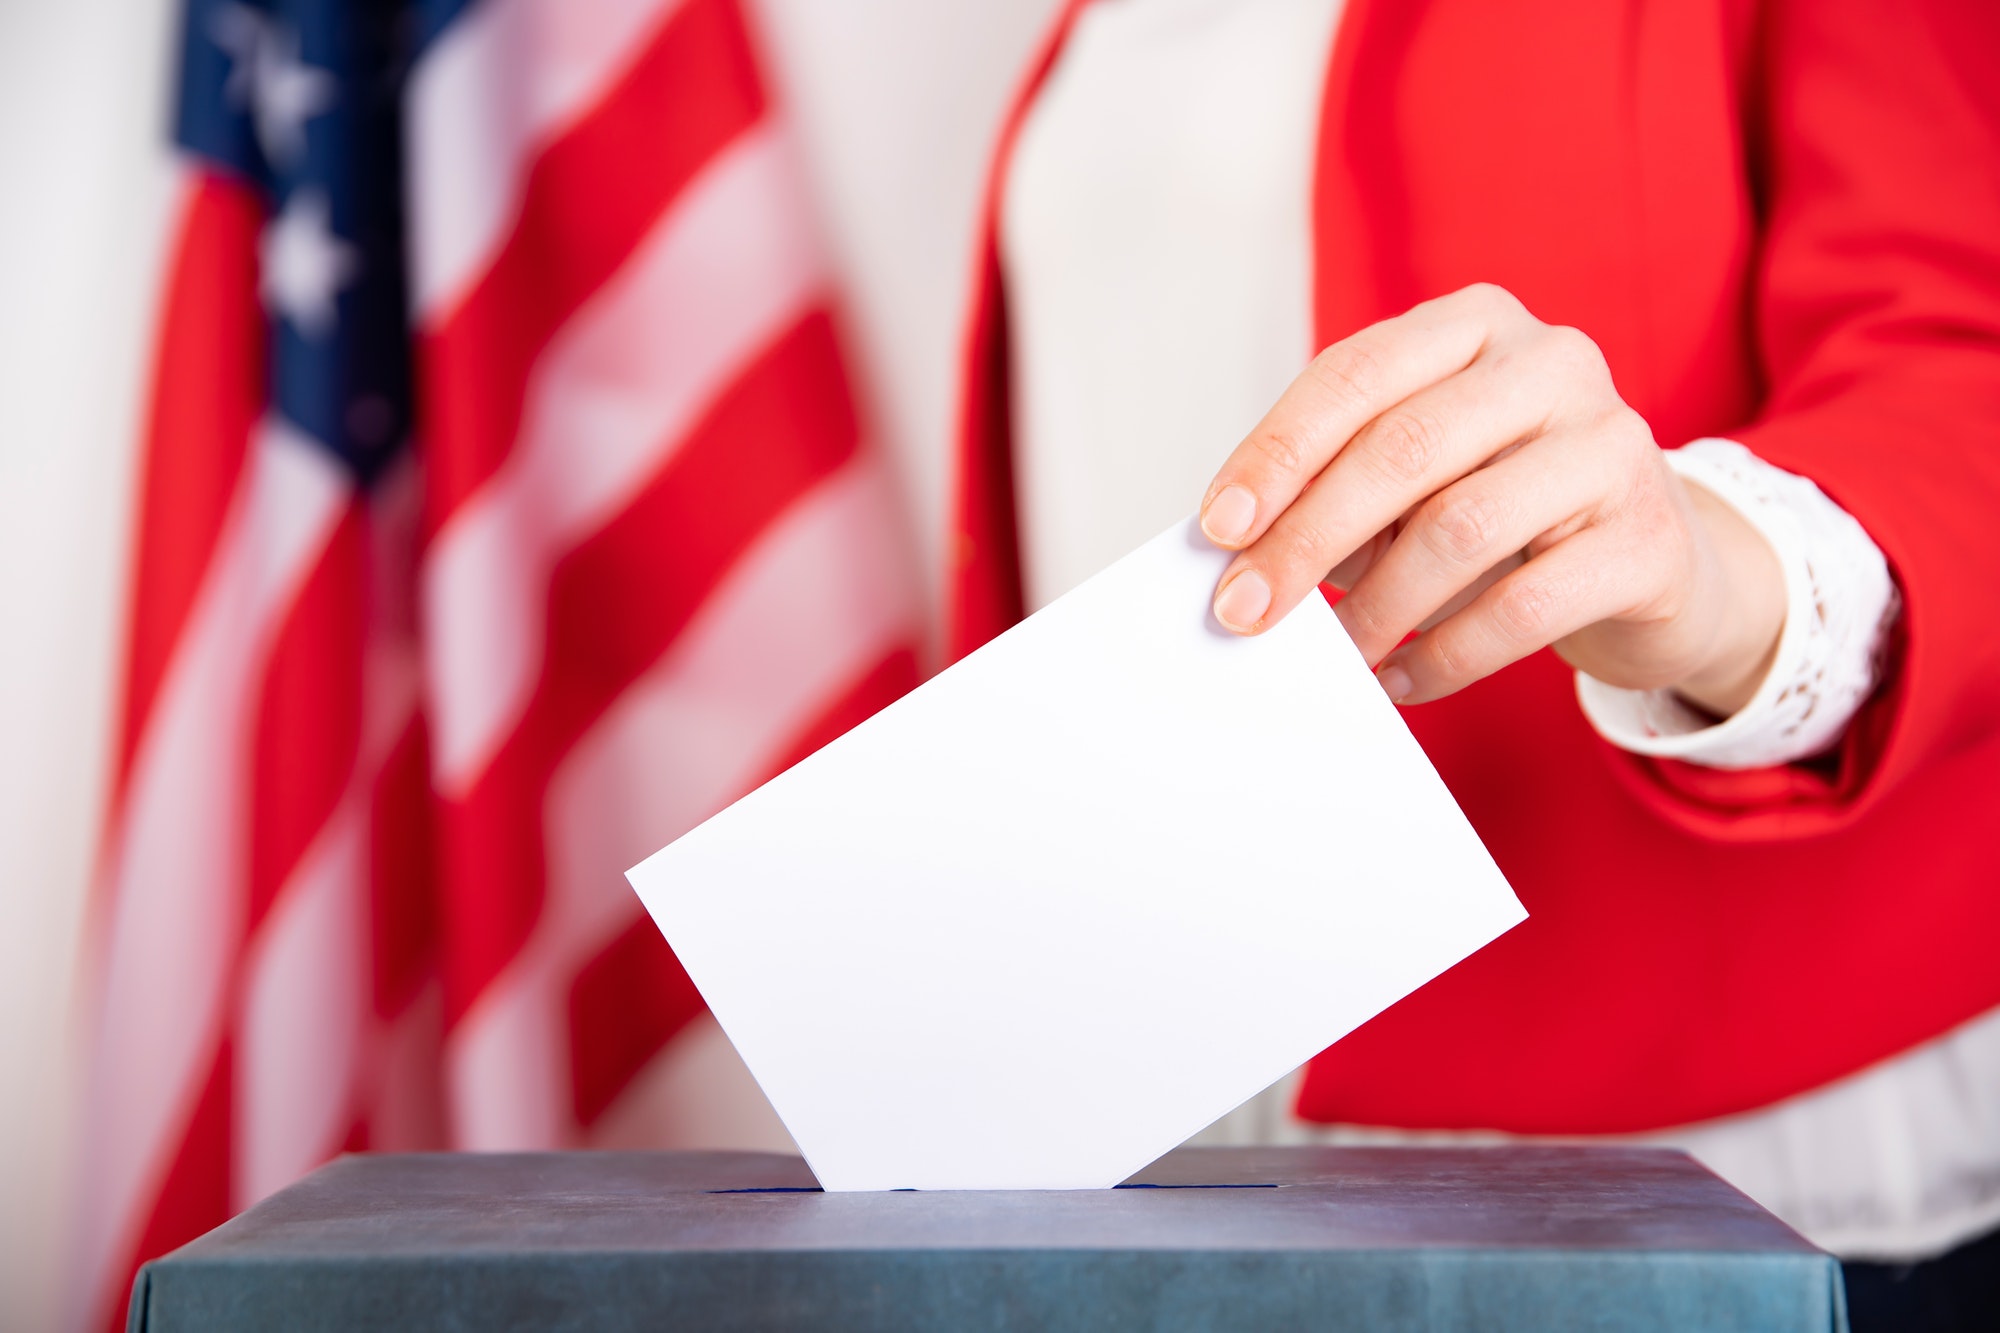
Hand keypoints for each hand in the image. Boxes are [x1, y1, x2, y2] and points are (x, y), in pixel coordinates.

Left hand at [1198, 284, 1784, 713]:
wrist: (1654, 563)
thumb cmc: (1508, 510)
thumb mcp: (1422, 477)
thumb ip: (1343, 490)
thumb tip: (1247, 558)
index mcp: (1476, 324)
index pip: (1354, 376)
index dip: (1277, 454)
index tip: (1218, 527)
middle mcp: (1552, 364)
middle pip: (1400, 450)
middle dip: (1306, 540)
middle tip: (1245, 610)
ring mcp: (1613, 445)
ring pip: (1459, 529)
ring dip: (1375, 608)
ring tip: (1335, 653)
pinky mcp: (1649, 538)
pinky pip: (1522, 608)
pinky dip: (1443, 657)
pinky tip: (1401, 680)